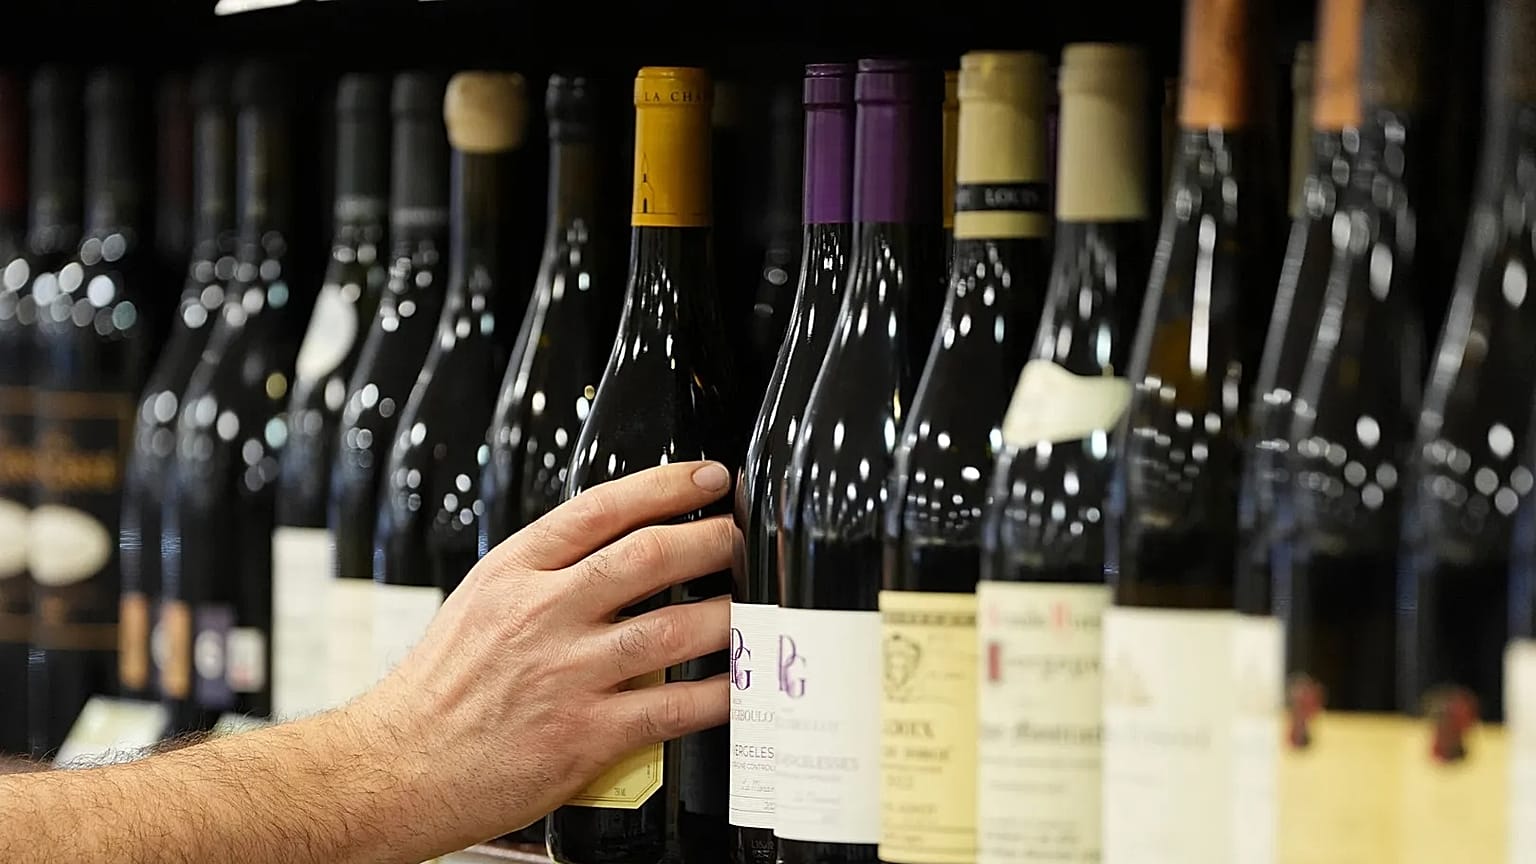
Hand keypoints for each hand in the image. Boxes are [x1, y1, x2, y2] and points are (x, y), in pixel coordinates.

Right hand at [349, 460, 735, 849]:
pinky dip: (717, 694)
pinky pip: (670, 707)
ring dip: (726, 613)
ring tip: (755, 604)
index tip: (706, 477)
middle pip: (646, 558)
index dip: (664, 486)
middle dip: (710, 539)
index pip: (600, 510)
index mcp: (513, 573)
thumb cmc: (437, 690)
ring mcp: (566, 674)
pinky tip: (741, 684)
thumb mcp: (478, 602)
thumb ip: (542, 573)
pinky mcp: (584, 734)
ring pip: (670, 628)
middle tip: (741, 535)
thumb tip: (613, 546)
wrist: (396, 768)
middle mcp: (541, 616)